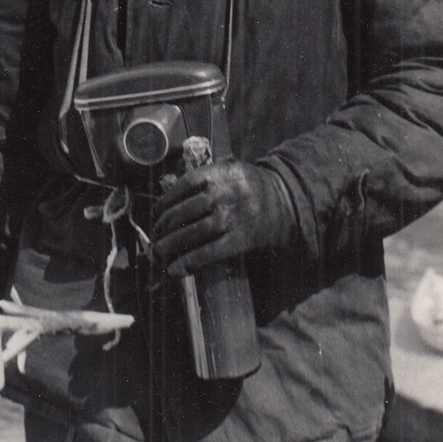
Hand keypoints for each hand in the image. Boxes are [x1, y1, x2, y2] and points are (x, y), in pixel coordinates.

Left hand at [152, 160, 297, 276]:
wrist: (288, 202)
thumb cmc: (251, 188)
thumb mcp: (232, 171)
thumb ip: (206, 178)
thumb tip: (170, 193)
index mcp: (222, 173)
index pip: (186, 183)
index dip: (167, 199)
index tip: (157, 211)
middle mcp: (226, 193)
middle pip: (185, 210)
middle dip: (164, 226)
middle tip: (154, 237)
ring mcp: (234, 217)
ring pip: (194, 233)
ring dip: (171, 246)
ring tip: (158, 254)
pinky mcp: (242, 239)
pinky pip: (210, 252)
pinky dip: (190, 262)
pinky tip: (175, 270)